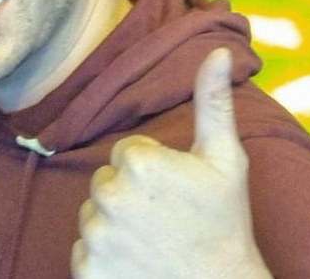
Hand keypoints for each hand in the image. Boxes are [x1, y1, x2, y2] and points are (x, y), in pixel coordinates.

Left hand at [71, 49, 270, 278]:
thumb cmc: (225, 224)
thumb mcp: (226, 160)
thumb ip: (214, 101)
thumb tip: (219, 52)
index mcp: (138, 161)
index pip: (126, 154)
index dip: (153, 172)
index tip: (176, 193)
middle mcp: (109, 195)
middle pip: (106, 183)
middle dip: (130, 196)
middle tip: (166, 218)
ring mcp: (95, 236)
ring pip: (93, 216)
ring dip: (114, 226)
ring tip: (152, 241)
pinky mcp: (86, 270)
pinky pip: (83, 251)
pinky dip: (104, 258)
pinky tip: (135, 264)